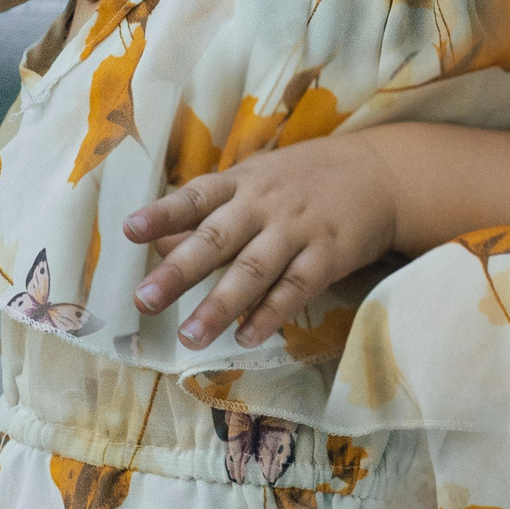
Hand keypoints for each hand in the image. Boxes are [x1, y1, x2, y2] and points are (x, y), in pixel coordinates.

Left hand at [123, 136, 402, 349]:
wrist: (380, 171)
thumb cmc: (301, 181)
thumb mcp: (253, 182)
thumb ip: (207, 213)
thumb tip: (157, 243)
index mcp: (241, 184)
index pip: (195, 197)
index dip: (163, 214)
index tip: (129, 231)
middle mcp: (264, 205)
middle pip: (217, 239)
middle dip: (179, 271)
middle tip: (144, 300)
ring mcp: (298, 229)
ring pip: (254, 269)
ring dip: (220, 304)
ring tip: (189, 335)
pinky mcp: (329, 254)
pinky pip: (297, 287)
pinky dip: (272, 313)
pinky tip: (246, 336)